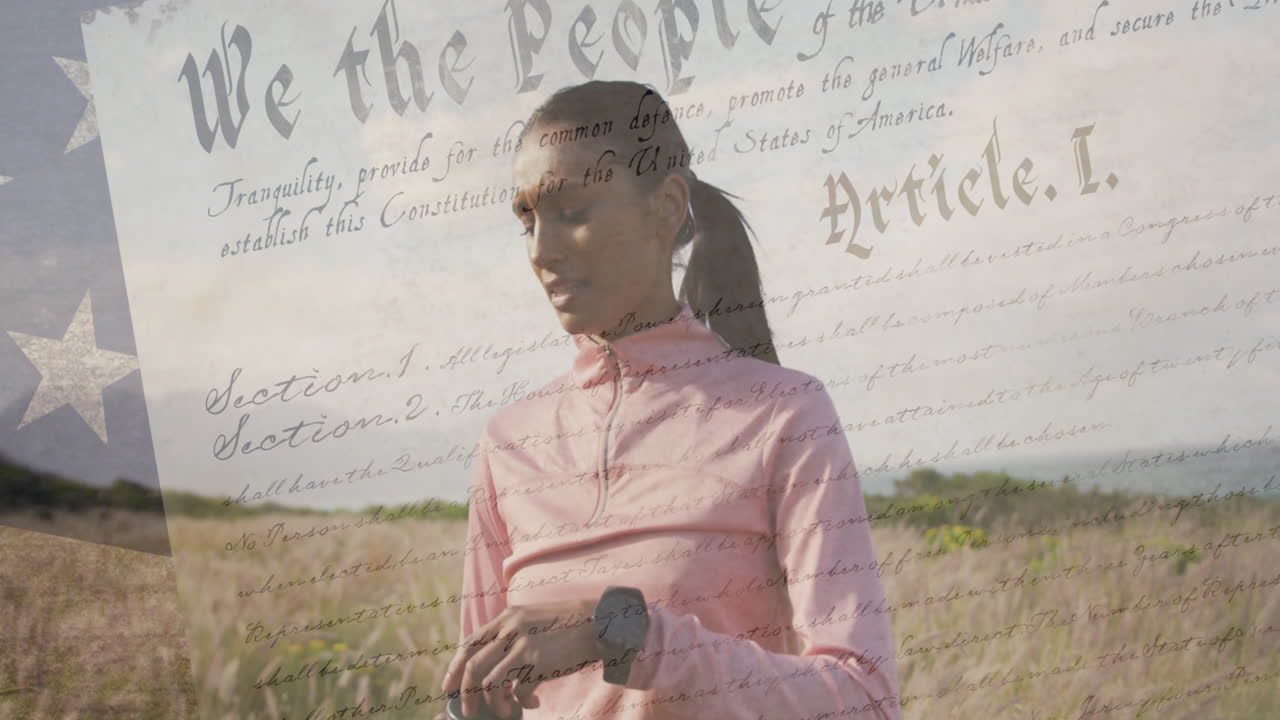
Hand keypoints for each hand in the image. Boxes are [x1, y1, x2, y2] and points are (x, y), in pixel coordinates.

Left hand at [442, 597, 601, 717]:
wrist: (598, 622)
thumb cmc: (567, 625)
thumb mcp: (533, 619)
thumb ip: (512, 633)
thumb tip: (493, 661)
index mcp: (507, 618)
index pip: (469, 643)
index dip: (455, 668)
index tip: (449, 687)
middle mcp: (510, 629)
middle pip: (473, 666)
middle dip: (466, 693)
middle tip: (469, 710)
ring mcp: (523, 645)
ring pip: (490, 683)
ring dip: (493, 704)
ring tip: (504, 712)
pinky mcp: (539, 662)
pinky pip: (519, 692)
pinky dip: (523, 703)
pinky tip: (534, 702)